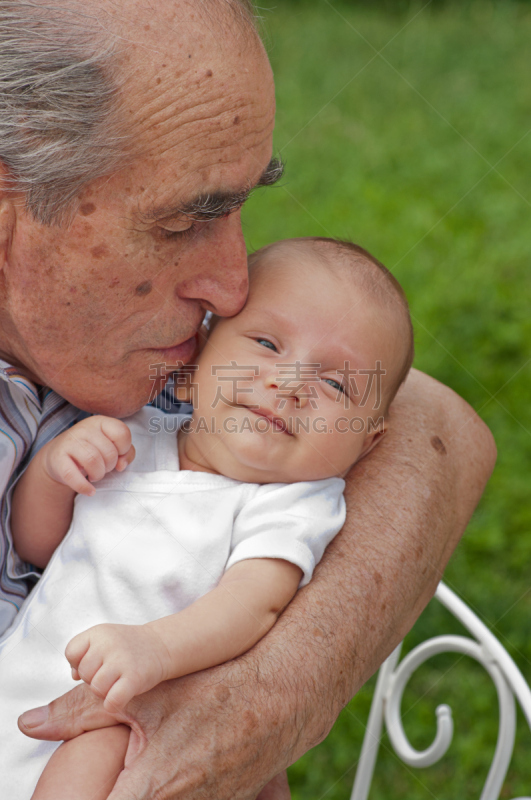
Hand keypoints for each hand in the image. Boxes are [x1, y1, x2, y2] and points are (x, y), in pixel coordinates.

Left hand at [18, 658, 299, 799]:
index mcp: (150, 791)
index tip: (81, 787)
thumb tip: (32, 722)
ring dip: (148, 789)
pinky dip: (177, 790)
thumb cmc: (211, 690)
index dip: (85, 798)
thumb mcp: (144, 694)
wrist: (280, 694)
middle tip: (129, 765)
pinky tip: (184, 761)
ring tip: (154, 760)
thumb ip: (82, 709)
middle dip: (118, 788)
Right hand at [41, 416, 134, 495]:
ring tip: (94, 476)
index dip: (124, 449)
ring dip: (98, 475)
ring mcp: (69, 442)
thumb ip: (126, 452)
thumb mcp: (111, 446)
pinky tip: (89, 490)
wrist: (57, 456)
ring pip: (93, 461)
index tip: (117, 456)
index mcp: (100, 422)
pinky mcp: (57, 459)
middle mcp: (84, 428)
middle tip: (102, 468)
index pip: (122, 433)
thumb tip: (122, 465)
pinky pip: (72, 475)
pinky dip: (84, 486)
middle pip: (109, 452)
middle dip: (110, 466)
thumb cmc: (90, 451)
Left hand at [65, 623, 170, 712]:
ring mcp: (122, 660)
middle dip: (94, 678)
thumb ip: (83, 654)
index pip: (71, 652)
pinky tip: (122, 696)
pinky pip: (111, 701)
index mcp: (98, 632)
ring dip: (106, 691)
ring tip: (118, 682)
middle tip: (112, 673)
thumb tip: (74, 675)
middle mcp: (109, 643)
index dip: (80, 663)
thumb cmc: (128, 647)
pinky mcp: (135, 678)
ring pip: (96, 689)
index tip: (96, 663)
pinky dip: (114, 704)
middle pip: (84, 673)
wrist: (162, 646)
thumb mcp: (104, 640)